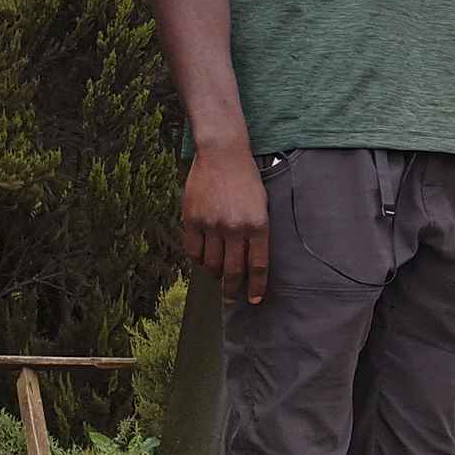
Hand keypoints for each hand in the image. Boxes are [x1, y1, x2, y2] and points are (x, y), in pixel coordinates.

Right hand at [182, 146, 270, 304]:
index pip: (258, 266)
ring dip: (216, 274)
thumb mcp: (262, 205)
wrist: (223, 154)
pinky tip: (203, 261)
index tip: (256, 299)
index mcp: (258, 225)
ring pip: (212, 264)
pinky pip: (193, 251)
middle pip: (234, 271)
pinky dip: (198, 260)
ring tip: (219, 277)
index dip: (257, 286)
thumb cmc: (246, 179)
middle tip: (233, 299)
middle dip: (234, 290)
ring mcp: (212, 225)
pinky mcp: (192, 220)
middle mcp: (235, 228)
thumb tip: (250, 262)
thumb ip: (256, 233)